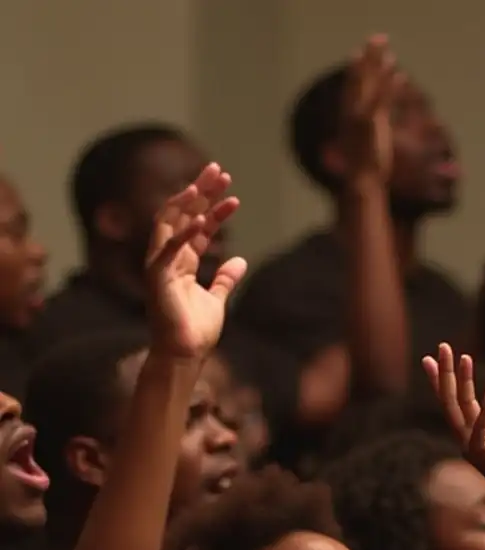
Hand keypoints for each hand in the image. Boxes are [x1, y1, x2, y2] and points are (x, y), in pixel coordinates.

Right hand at [145, 163, 246, 359]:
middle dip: (201, 191)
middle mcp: (168, 258)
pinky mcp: (157, 278)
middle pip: (183, 215)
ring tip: (207, 183)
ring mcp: (160, 266)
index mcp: (181, 262)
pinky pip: (168, 250)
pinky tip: (201, 219)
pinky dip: (183, 234)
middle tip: (218, 170)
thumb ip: (225, 279)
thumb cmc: (196, 331)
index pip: (198, 226)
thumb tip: (240, 261)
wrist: (184, 356)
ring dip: (189, 201)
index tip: (232, 193)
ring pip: (171, 223)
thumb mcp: (217, 299)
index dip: (214, 209)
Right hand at [338, 34, 399, 184]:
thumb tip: (348, 141)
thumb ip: (357, 139)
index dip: (354, 69)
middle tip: (377, 39)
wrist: (361, 183)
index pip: (350, 88)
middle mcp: (352, 114)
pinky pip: (383, 99)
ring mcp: (362, 117)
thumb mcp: (356, 151)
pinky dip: (391, 86)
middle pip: (360, 78)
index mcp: (347, 118)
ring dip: (380, 64)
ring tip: (388, 48)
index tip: (357, 52)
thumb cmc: (361, 172)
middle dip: (368, 57)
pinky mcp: (373, 123)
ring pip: (371, 84)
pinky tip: (400, 74)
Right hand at [422, 345, 484, 501]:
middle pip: (450, 400)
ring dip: (463, 381)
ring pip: (462, 409)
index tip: (429, 357)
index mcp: (468, 435)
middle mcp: (465, 439)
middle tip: (442, 346)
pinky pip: (483, 426)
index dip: (440, 379)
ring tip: (464, 357)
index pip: (452, 401)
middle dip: (445, 373)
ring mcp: (472, 447)